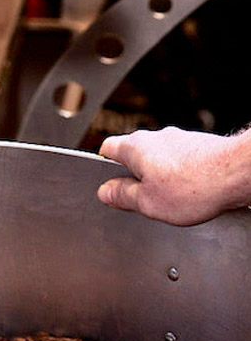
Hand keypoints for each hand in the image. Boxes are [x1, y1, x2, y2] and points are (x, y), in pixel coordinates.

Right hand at [97, 126, 250, 224]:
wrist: (239, 173)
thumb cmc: (195, 186)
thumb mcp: (146, 202)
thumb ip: (122, 196)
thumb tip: (105, 192)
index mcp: (135, 148)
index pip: (107, 149)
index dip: (103, 168)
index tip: (108, 184)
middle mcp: (157, 138)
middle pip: (134, 155)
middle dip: (133, 176)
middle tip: (138, 199)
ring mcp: (180, 140)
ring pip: (158, 159)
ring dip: (158, 177)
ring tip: (167, 199)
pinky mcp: (200, 146)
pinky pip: (179, 162)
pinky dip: (179, 176)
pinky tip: (188, 193)